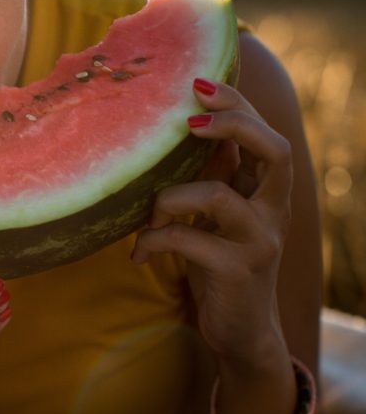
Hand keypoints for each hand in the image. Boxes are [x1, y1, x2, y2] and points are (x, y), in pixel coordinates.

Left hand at [132, 78, 292, 362]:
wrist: (240, 331)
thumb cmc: (218, 263)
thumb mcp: (215, 216)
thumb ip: (210, 176)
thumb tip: (178, 126)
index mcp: (266, 191)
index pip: (265, 134)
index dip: (237, 105)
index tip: (198, 83)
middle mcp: (273, 211)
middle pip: (275, 151)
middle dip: (234, 125)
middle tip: (189, 123)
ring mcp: (260, 240)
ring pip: (217, 196)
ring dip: (169, 199)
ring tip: (147, 216)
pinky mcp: (238, 270)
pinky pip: (187, 240)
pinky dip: (153, 241)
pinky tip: (138, 253)